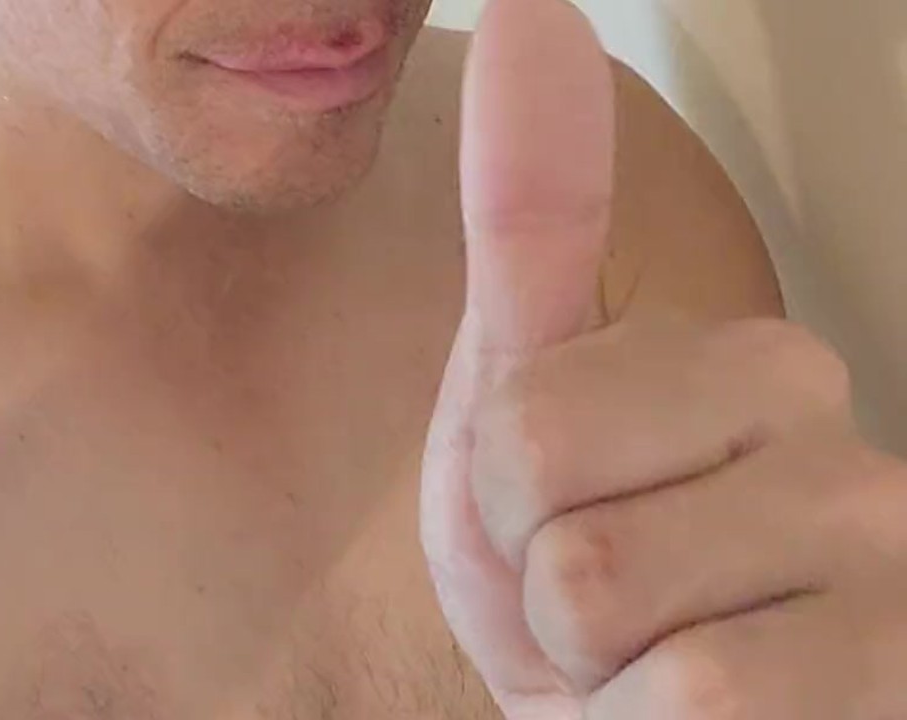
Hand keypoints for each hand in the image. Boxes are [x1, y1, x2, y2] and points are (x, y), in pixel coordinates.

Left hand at [420, 0, 906, 717]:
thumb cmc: (576, 584)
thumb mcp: (520, 405)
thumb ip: (533, 220)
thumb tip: (531, 4)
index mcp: (747, 364)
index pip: (528, 422)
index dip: (508, 507)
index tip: (570, 521)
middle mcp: (847, 440)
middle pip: (558, 512)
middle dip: (546, 591)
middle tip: (611, 617)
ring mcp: (887, 562)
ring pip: (607, 604)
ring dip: (595, 673)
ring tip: (656, 669)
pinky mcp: (892, 676)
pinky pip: (688, 704)